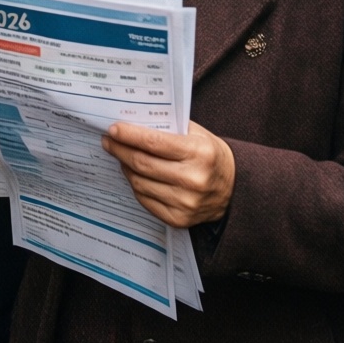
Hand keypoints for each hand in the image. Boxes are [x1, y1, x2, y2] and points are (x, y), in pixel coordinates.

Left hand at [103, 120, 234, 227]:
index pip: (153, 143)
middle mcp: (193, 180)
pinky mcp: (179, 219)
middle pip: (143, 164)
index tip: (112, 129)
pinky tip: (134, 174)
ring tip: (121, 156)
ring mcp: (186, 203)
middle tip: (108, 141)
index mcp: (199, 154)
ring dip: (125, 167)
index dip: (129, 135)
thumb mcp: (198, 134)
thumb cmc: (211, 155)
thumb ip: (169, 128)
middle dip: (120, 150)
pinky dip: (136, 185)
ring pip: (140, 183)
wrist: (235, 189)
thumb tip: (133, 122)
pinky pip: (145, 200)